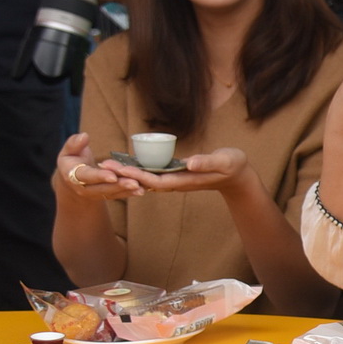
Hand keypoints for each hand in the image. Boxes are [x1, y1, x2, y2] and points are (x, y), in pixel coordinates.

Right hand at [53, 132, 140, 201]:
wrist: (72, 178)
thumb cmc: (71, 159)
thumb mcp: (68, 151)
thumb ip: (74, 144)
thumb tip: (84, 135)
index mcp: (72, 176)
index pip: (87, 176)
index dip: (100, 176)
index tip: (113, 176)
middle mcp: (83, 188)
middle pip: (102, 188)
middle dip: (119, 185)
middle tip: (134, 182)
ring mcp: (95, 194)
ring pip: (111, 193)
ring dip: (126, 190)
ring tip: (141, 187)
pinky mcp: (104, 195)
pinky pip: (117, 195)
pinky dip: (129, 193)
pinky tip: (141, 190)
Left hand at [115, 146, 254, 194]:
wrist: (238, 175)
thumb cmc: (233, 165)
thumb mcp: (224, 161)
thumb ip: (208, 162)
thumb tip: (189, 163)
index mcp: (186, 180)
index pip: (156, 180)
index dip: (137, 175)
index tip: (120, 169)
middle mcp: (177, 182)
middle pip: (146, 181)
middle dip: (126, 174)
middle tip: (104, 164)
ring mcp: (176, 180)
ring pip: (148, 179)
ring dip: (129, 173)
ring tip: (110, 164)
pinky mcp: (176, 175)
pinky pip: (154, 174)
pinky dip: (139, 170)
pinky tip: (128, 164)